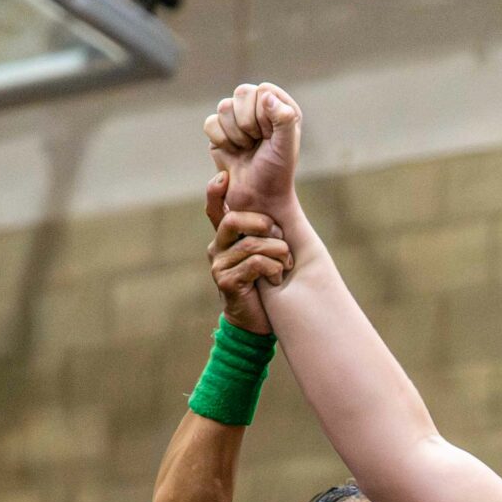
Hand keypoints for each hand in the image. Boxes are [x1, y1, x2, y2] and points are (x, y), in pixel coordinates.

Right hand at [202, 83, 301, 221]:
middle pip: (242, 93)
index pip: (264, 91)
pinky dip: (220, 140)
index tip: (269, 136)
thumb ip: (284, 119)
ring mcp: (238, 119)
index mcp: (280, 108)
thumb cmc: (276, 175)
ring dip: (235, 134)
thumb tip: (266, 95)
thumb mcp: (287, 148)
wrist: (258, 200)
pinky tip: (233, 152)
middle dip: (247, 123)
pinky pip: (210, 123)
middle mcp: (259, 109)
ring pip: (224, 107)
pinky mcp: (220, 132)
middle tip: (256, 144)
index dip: (263, 115)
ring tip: (246, 150)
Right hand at [204, 177, 289, 334]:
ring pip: (251, 244)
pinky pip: (254, 263)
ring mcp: (219, 266)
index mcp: (225, 238)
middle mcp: (217, 248)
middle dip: (262, 224)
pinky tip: (278, 278)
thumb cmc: (266, 286)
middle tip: (279, 236)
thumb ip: (264, 233)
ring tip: (286, 264)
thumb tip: (278, 208)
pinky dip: (273, 268)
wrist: (258, 324)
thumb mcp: (265, 254)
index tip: (223, 177)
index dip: (215, 191)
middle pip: (233, 221)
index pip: (214, 208)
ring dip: (277, 252)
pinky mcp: (226, 282)